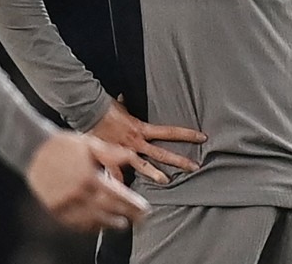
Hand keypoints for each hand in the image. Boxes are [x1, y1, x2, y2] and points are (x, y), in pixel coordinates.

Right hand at [25, 131, 153, 231]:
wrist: (33, 150)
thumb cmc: (63, 145)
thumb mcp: (90, 144)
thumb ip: (112, 153)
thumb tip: (131, 156)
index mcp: (89, 177)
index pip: (118, 197)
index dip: (133, 205)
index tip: (144, 210)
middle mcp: (78, 194)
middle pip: (109, 211)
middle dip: (127, 216)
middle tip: (140, 219)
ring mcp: (66, 205)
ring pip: (93, 221)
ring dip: (110, 223)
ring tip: (121, 222)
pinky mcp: (56, 210)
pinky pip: (76, 223)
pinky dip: (90, 226)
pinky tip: (98, 224)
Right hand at [90, 98, 206, 176]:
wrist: (89, 111)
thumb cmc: (105, 107)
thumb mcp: (121, 105)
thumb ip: (125, 105)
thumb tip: (123, 98)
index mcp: (142, 128)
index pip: (170, 131)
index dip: (187, 134)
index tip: (201, 137)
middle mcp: (136, 141)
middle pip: (162, 152)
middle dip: (179, 161)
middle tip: (195, 167)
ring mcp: (125, 151)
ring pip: (144, 166)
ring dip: (156, 174)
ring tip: (168, 181)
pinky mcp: (111, 158)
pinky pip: (116, 174)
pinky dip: (118, 183)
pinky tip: (123, 194)